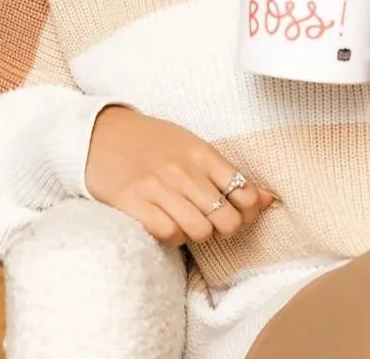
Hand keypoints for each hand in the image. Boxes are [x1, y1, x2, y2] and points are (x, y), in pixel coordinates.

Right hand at [85, 106, 276, 246]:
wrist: (101, 133)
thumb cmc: (152, 141)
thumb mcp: (192, 147)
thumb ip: (226, 173)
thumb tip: (268, 199)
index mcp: (202, 153)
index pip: (245, 193)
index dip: (249, 212)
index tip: (239, 213)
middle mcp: (184, 170)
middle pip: (227, 219)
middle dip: (225, 229)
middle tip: (213, 224)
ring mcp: (159, 186)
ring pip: (200, 230)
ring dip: (198, 235)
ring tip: (188, 223)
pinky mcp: (133, 202)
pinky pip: (168, 233)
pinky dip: (172, 237)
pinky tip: (167, 225)